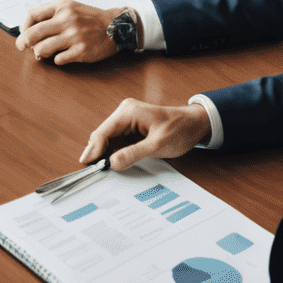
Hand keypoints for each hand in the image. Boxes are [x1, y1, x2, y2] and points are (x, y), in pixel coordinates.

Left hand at [18, 0, 125, 65]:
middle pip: (32, 34)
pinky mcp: (81, 51)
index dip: (24, 27)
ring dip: (39, 53)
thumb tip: (29, 33)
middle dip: (23, 43)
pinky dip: (57, 59)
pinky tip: (63, 55)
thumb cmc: (90, 19)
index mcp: (62, 6)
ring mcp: (74, 36)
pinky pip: (58, 60)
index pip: (32, 15)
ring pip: (41, 49)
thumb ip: (51, 16)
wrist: (117, 26)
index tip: (25, 34)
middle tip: (22, 47)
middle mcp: (67, 19)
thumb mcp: (70, 8)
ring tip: (43, 53)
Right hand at [80, 98, 211, 170]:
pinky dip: (113, 151)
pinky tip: (112, 163)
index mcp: (129, 111)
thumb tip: (112, 163)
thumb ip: (134, 154)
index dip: (94, 149)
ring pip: (108, 138)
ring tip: (101, 169)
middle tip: (92, 171)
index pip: (103, 132)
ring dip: (105, 153)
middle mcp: (125, 112)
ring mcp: (127, 119)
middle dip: (97, 152)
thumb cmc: (180, 130)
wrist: (194, 124)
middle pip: (102, 134)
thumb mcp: (158, 145)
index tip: (88, 165)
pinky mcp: (131, 127)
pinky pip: (117, 140)